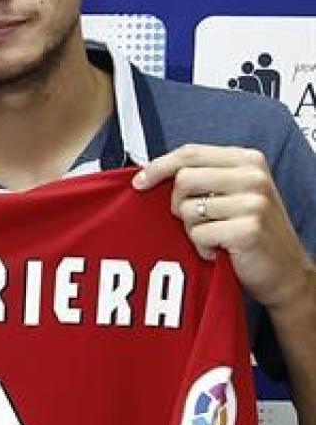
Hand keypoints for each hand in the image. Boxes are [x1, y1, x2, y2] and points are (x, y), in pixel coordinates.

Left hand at [134, 145, 315, 309]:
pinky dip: (202, 248)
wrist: (284, 271)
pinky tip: (221, 251)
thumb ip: (203, 177)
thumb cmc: (250, 231)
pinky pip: (198, 235)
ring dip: (192, 230)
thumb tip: (149, 174)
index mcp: (248, 160)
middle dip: (177, 204)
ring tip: (215, 236)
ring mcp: (253, 202)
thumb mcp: (233, 193)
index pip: (190, 153)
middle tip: (195, 220)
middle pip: (183, 179)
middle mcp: (253, 176)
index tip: (139, 182)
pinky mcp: (248, 229)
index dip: (158, 166)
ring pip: (188, 210)